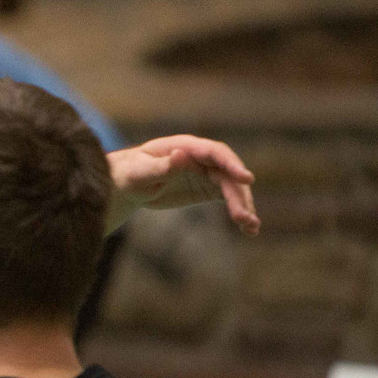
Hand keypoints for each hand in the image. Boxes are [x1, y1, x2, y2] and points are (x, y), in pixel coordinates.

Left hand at [109, 134, 259, 233]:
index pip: (215, 153)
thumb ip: (161, 167)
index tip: (247, 179)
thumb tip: (181, 154)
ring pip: (232, 188)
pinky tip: (249, 229)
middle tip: (246, 218)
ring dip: (243, 206)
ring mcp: (207, 173)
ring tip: (252, 228)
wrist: (125, 183)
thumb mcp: (140, 173)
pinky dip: (239, 211)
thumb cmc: (129, 174)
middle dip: (239, 195)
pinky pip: (228, 199)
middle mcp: (201, 158)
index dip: (232, 165)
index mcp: (186, 147)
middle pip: (228, 175)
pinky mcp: (207, 189)